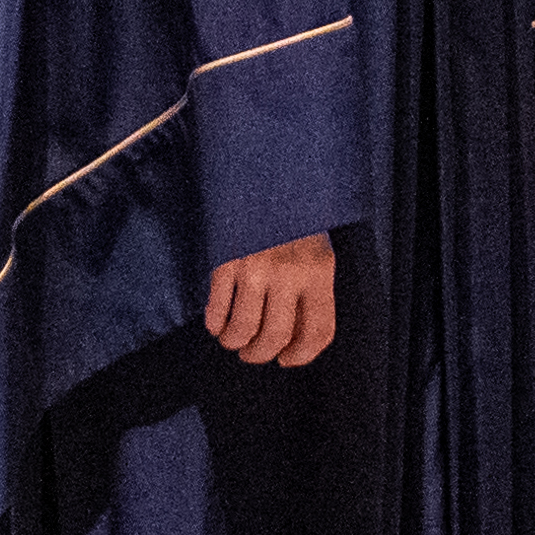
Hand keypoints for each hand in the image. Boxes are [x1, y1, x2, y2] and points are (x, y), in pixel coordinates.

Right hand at [204, 230, 336, 366]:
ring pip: (243, 330)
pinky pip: (217, 311)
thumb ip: (310, 289)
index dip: (302, 355)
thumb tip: (295, 338)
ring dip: (235, 342)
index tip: (288, 359)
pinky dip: (215, 324)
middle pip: (275, 338)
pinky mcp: (225, 262)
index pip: (318, 331)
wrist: (262, 175)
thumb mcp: (314, 250)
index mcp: (319, 270)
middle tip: (253, 352)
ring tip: (233, 338)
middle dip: (260, 354)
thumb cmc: (290, 218)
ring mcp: (255, 268)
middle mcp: (290, 272)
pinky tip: (217, 321)